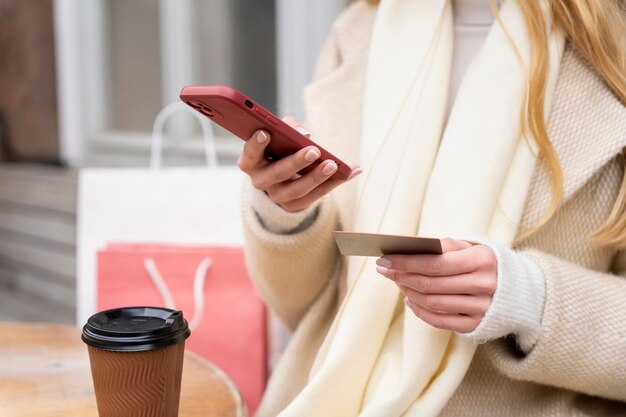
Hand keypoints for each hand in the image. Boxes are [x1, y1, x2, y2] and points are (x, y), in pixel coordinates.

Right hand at [237, 115, 361, 211]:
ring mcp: (276, 196)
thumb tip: (304, 134)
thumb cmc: (279, 148)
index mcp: (251, 162)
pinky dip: (333, 184)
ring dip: (317, 177)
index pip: (249, 155)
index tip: (265, 133)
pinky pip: (314, 196)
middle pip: (277, 174)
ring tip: (333, 165)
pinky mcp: (293, 206)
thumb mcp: (280, 135)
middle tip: (314, 151)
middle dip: (296, 162)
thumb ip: (288, 128)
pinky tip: (350, 172)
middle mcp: (260, 181)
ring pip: (297, 190)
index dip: (255, 145)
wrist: (282, 178)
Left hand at [375, 238, 496, 332]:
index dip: (406, 262)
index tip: (385, 258)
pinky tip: (409, 299)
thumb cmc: (486, 263)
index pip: (435, 263)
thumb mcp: (472, 247)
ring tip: (397, 281)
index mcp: (482, 260)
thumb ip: (444, 246)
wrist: (520, 290)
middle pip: (431, 284)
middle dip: (402, 276)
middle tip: (384, 269)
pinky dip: (419, 311)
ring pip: (432, 302)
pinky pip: (440, 321)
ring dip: (408, 291)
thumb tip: (408, 248)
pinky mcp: (477, 325)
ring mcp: (482, 308)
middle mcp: (484, 285)